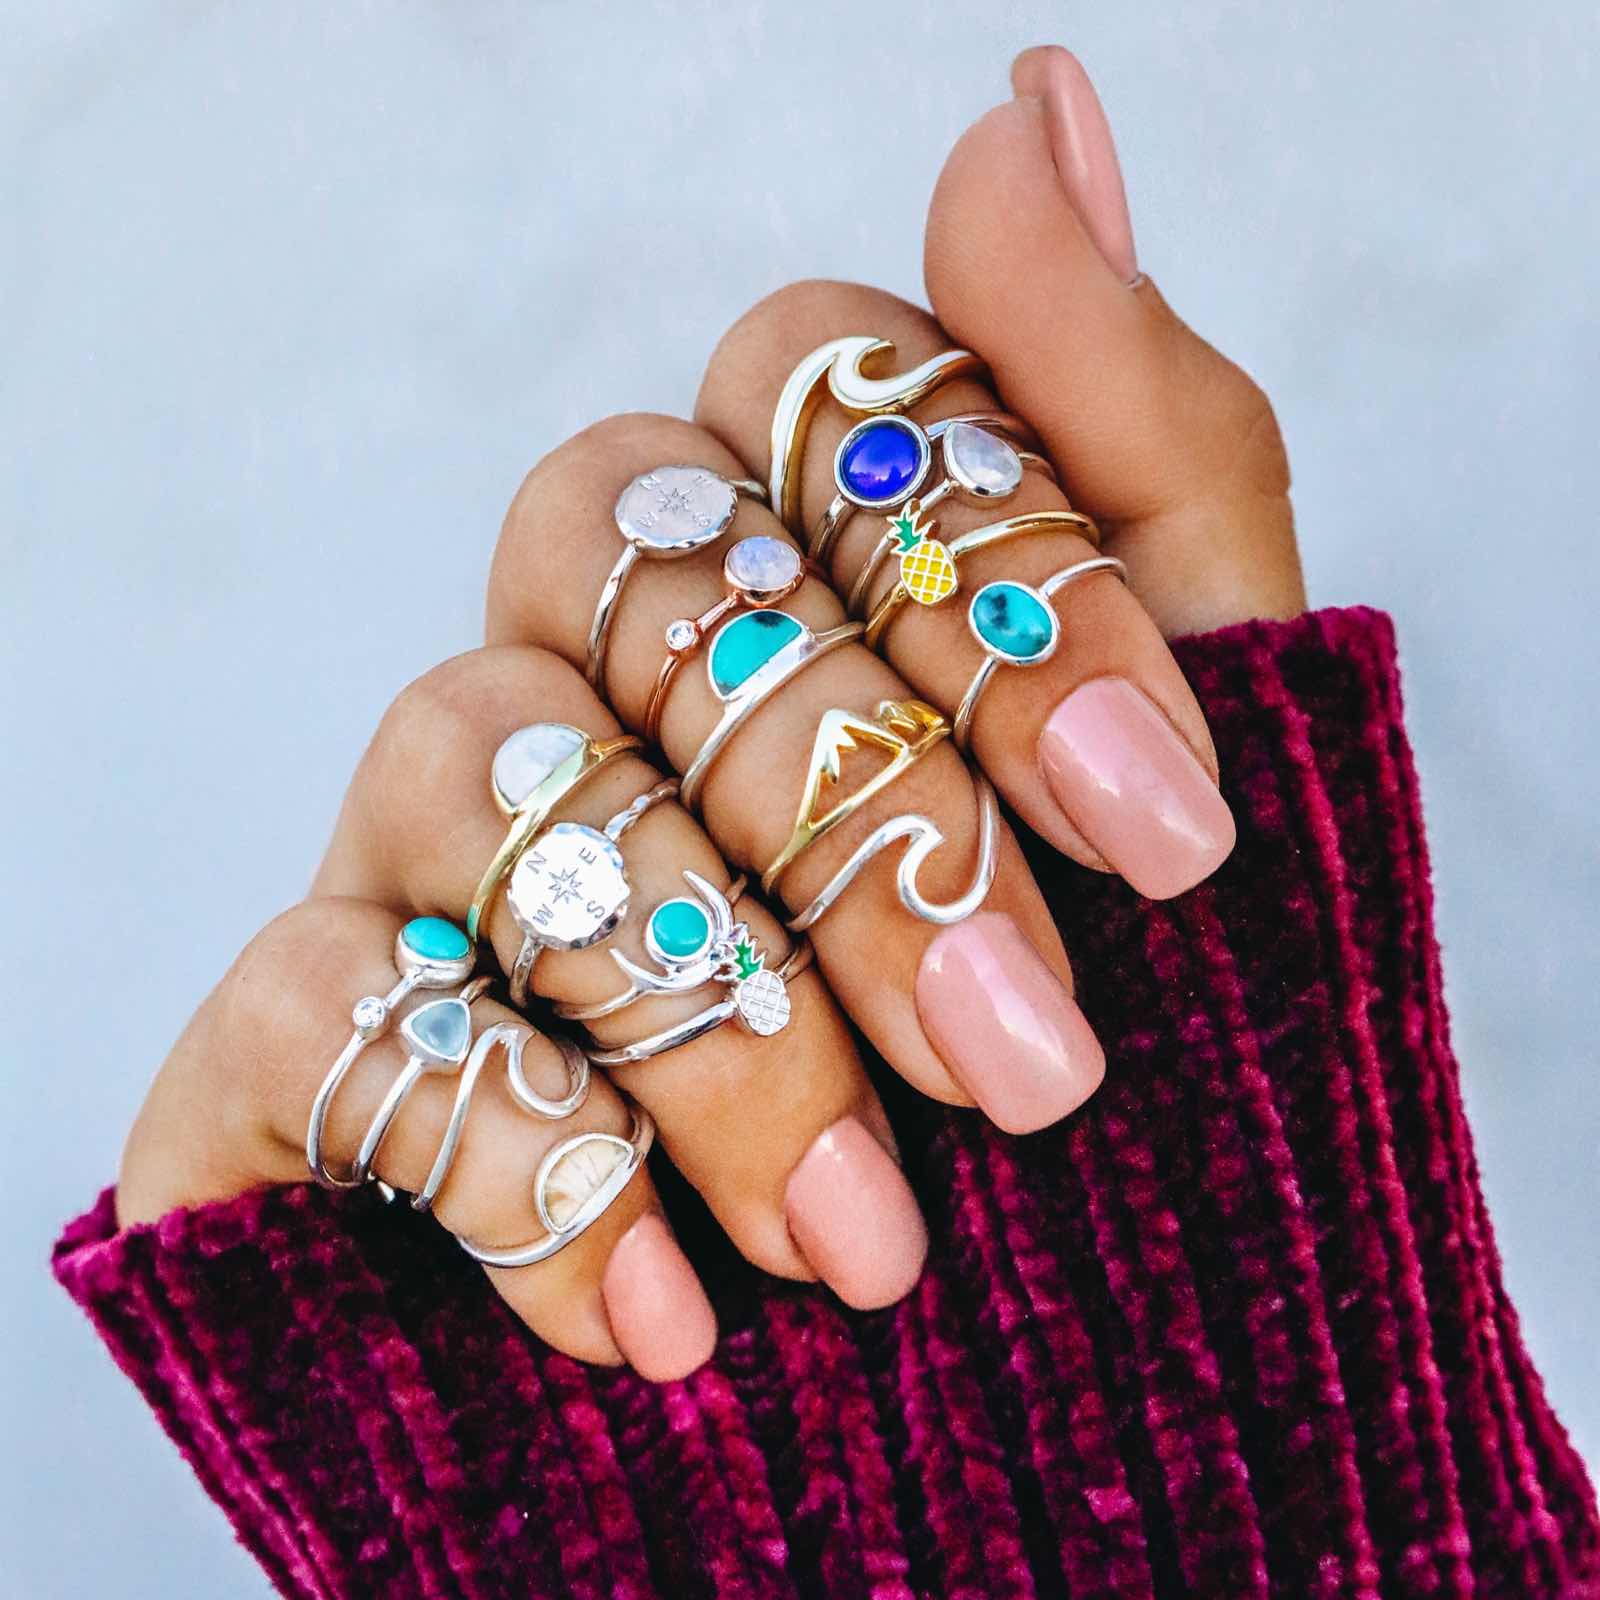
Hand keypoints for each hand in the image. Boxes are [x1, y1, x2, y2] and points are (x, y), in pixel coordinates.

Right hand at [119, 47, 1302, 1381]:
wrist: (1001, 1435)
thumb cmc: (1110, 1076)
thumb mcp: (1202, 751)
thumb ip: (1131, 441)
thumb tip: (1034, 98)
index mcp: (792, 567)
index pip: (821, 380)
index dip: (992, 566)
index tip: (1162, 822)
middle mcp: (590, 663)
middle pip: (641, 551)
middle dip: (856, 810)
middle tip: (1030, 1058)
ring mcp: (434, 844)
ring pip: (481, 764)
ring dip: (713, 1016)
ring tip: (870, 1245)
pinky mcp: (306, 1037)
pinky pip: (328, 1003)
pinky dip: (520, 1161)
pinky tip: (663, 1317)